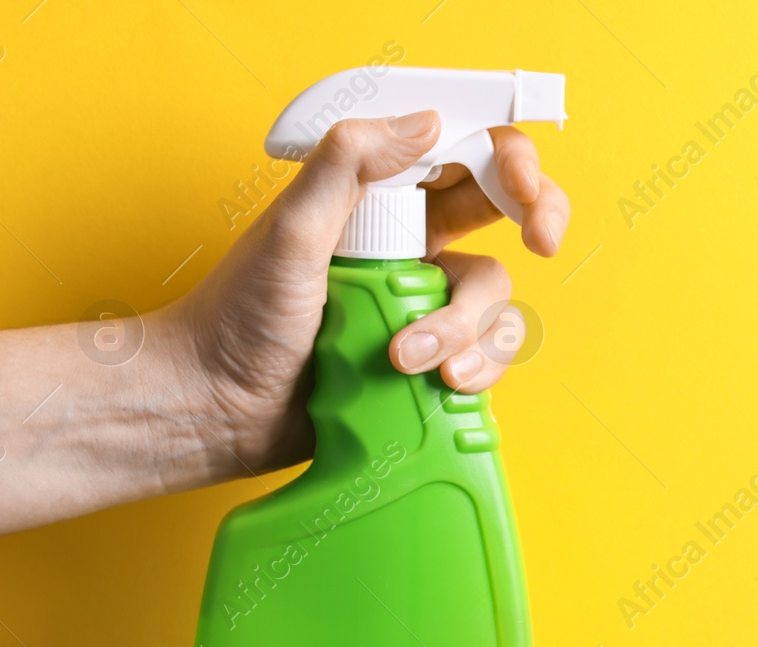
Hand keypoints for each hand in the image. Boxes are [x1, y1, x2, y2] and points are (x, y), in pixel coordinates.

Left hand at [167, 110, 569, 472]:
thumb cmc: (236, 319)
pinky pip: (483, 358)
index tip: (525, 193)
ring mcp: (421, 309)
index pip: (464, 159)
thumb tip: (428, 124)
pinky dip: (476, 371)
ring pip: (494, 300)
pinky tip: (441, 386)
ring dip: (470, 328)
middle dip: (535, 224)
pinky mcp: (427, 367)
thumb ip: (348, 166)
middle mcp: (409, 248)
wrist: (214, 411)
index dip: (512, 165)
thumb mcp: (290, 230)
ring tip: (411, 360)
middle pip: (503, 220)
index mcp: (378, 202)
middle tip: (543, 243)